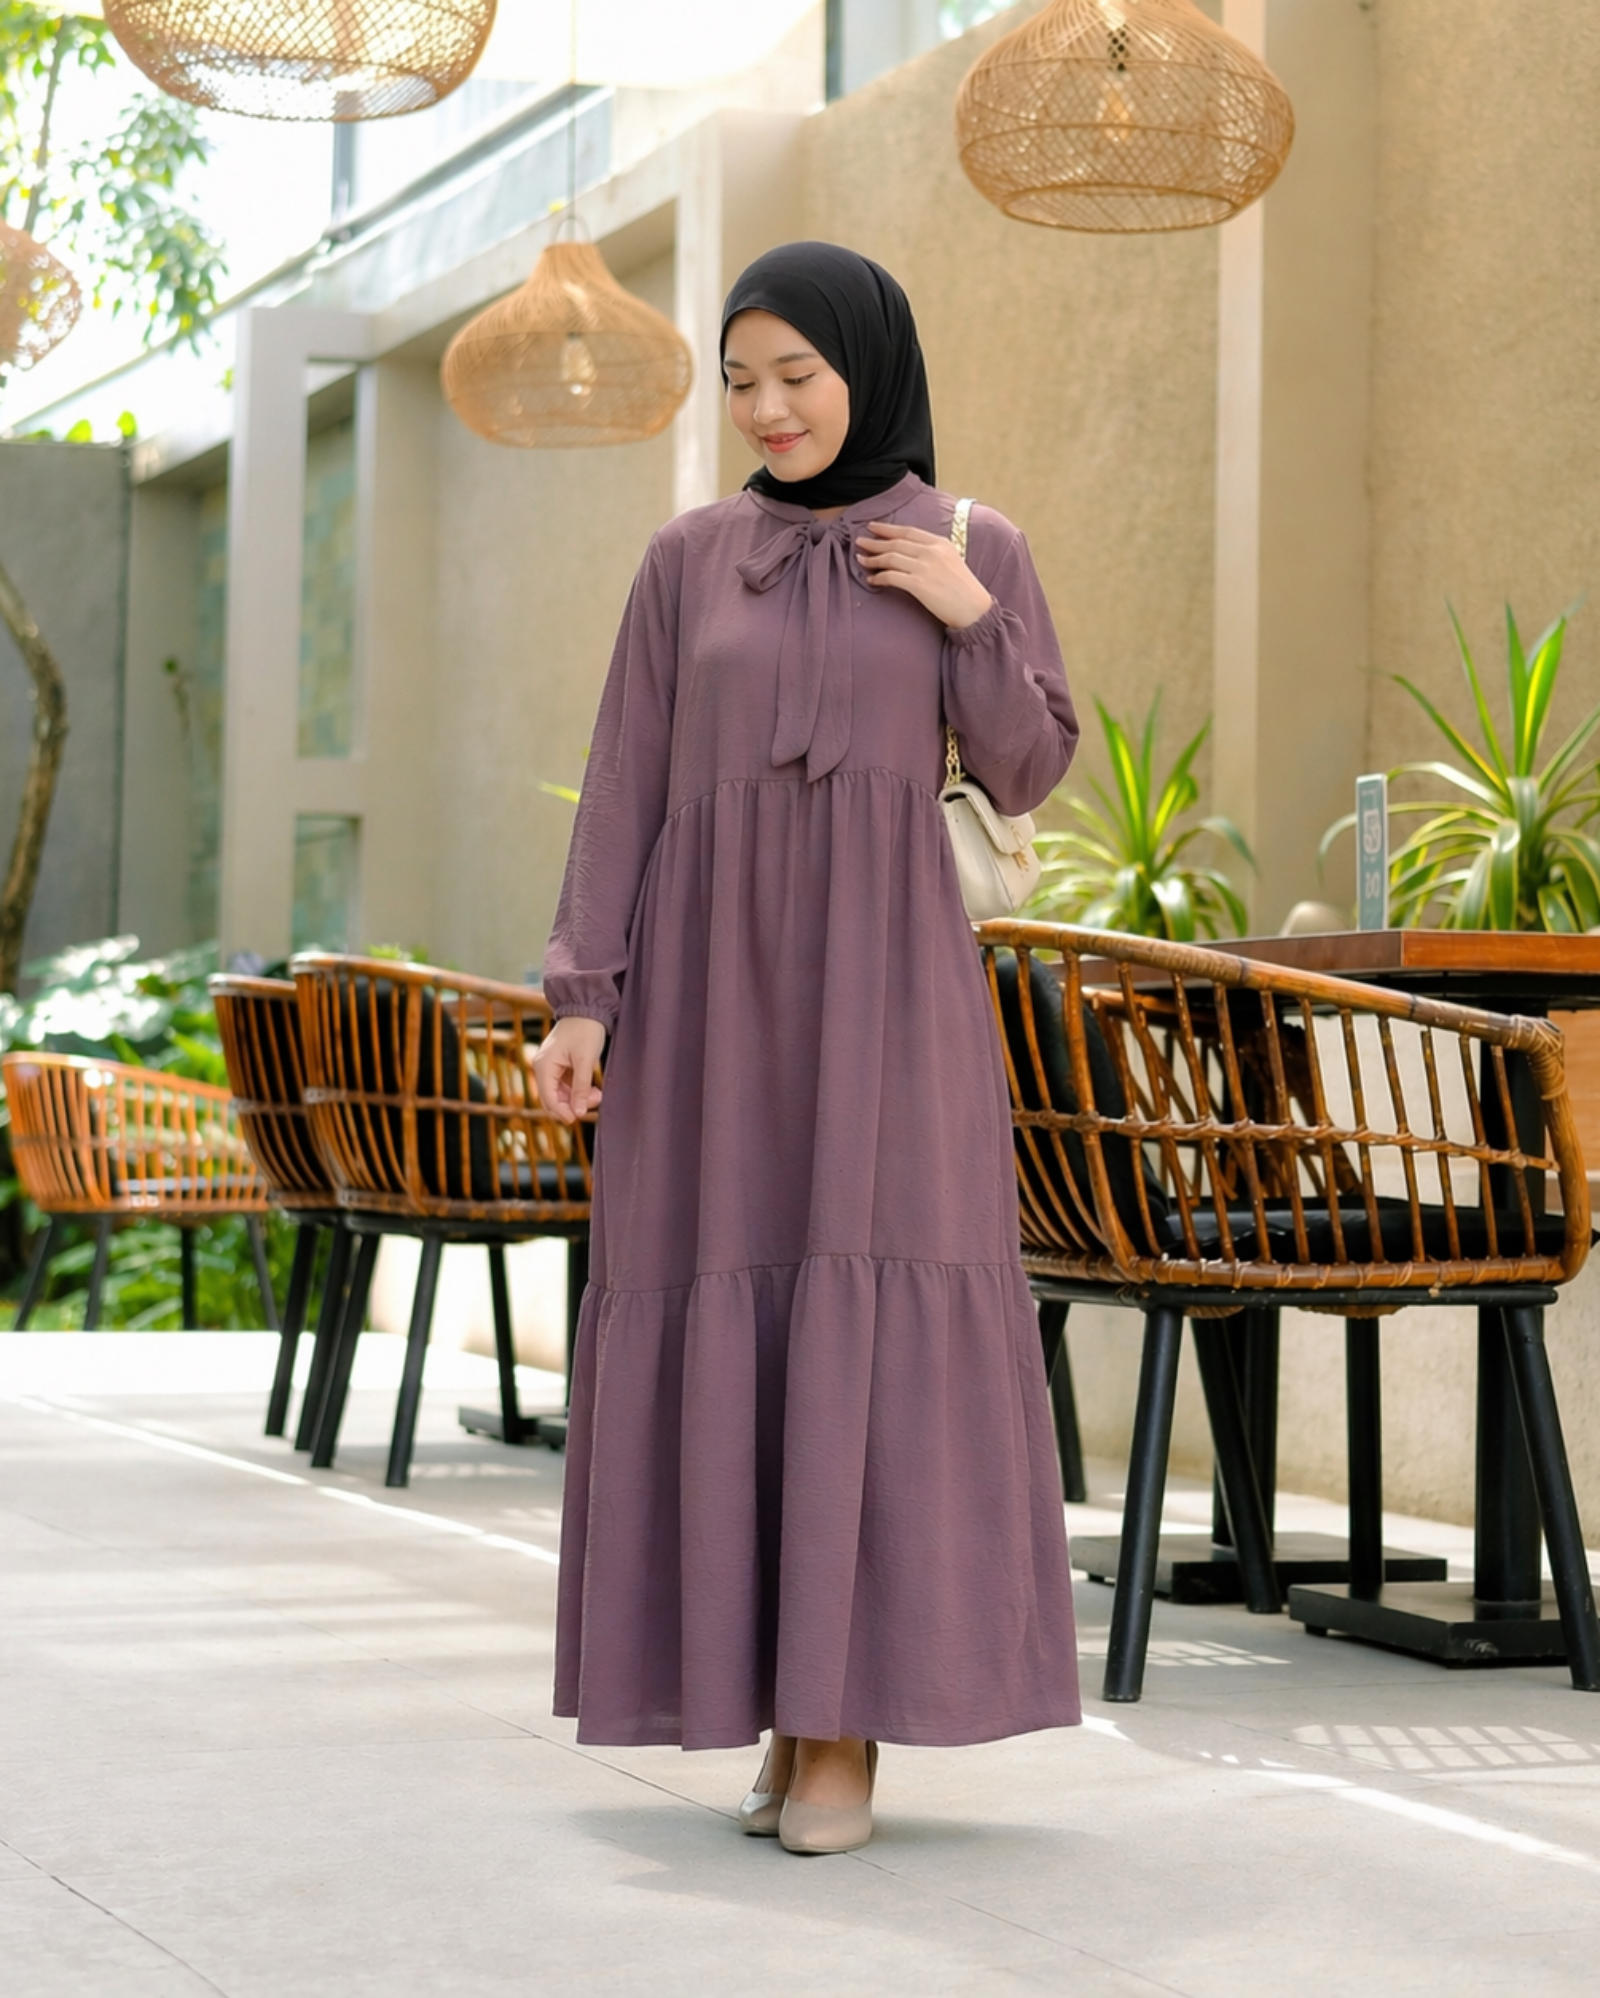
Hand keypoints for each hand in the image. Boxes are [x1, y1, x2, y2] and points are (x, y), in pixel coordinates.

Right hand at [533, 1015, 605, 1124]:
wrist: (588, 1007)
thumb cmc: (586, 1030)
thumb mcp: (585, 1061)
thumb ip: (581, 1088)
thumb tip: (578, 1113)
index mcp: (544, 1066)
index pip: (549, 1099)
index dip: (563, 1112)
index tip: (578, 1118)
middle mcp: (543, 1067)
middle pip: (553, 1098)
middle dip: (573, 1104)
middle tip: (595, 1101)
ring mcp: (550, 1066)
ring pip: (561, 1093)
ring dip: (578, 1097)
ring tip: (598, 1094)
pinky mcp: (559, 1064)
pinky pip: (565, 1084)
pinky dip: (578, 1089)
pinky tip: (594, 1089)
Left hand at [856, 521, 993, 629]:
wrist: (974, 609)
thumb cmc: (964, 590)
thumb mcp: (953, 561)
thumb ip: (934, 553)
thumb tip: (911, 553)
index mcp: (940, 543)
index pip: (908, 531)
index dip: (888, 528)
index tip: (873, 527)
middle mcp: (931, 552)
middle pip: (896, 542)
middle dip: (875, 541)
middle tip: (860, 541)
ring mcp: (924, 567)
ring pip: (890, 558)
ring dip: (873, 559)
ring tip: (860, 559)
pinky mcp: (919, 585)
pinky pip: (891, 577)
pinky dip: (878, 577)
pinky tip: (871, 579)